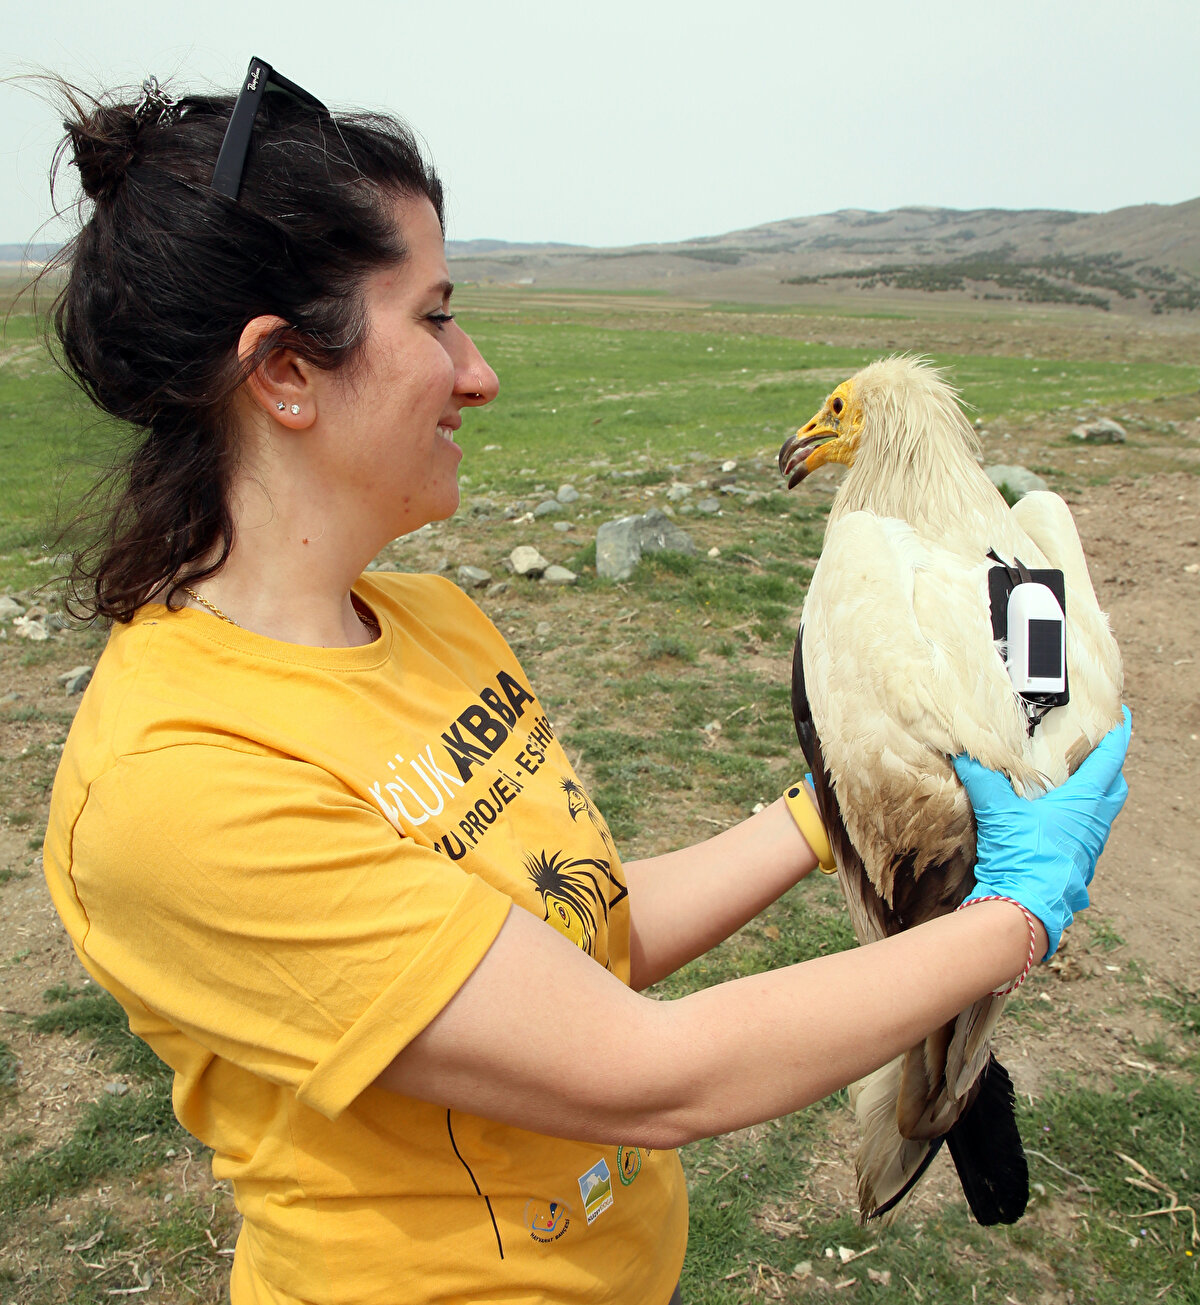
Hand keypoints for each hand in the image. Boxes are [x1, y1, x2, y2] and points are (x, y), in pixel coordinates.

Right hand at [953, 707, 1130, 958]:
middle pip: (1113, 789)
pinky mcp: (1075, 866)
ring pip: (1100, 815)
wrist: (1026, 909)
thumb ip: (982, 779)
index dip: (1116, 736)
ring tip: (1073, 785)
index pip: (1108, 761)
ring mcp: (1087, 848)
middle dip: (1109, 768)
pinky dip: (1076, 822)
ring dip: (1093, 797)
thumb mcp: (999, 813)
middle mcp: (1093, 824)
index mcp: (1084, 804)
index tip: (1121, 717)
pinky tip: (1054, 823)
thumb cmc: (1024, 858)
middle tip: (1098, 752)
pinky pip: (1084, 837)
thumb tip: (964, 752)